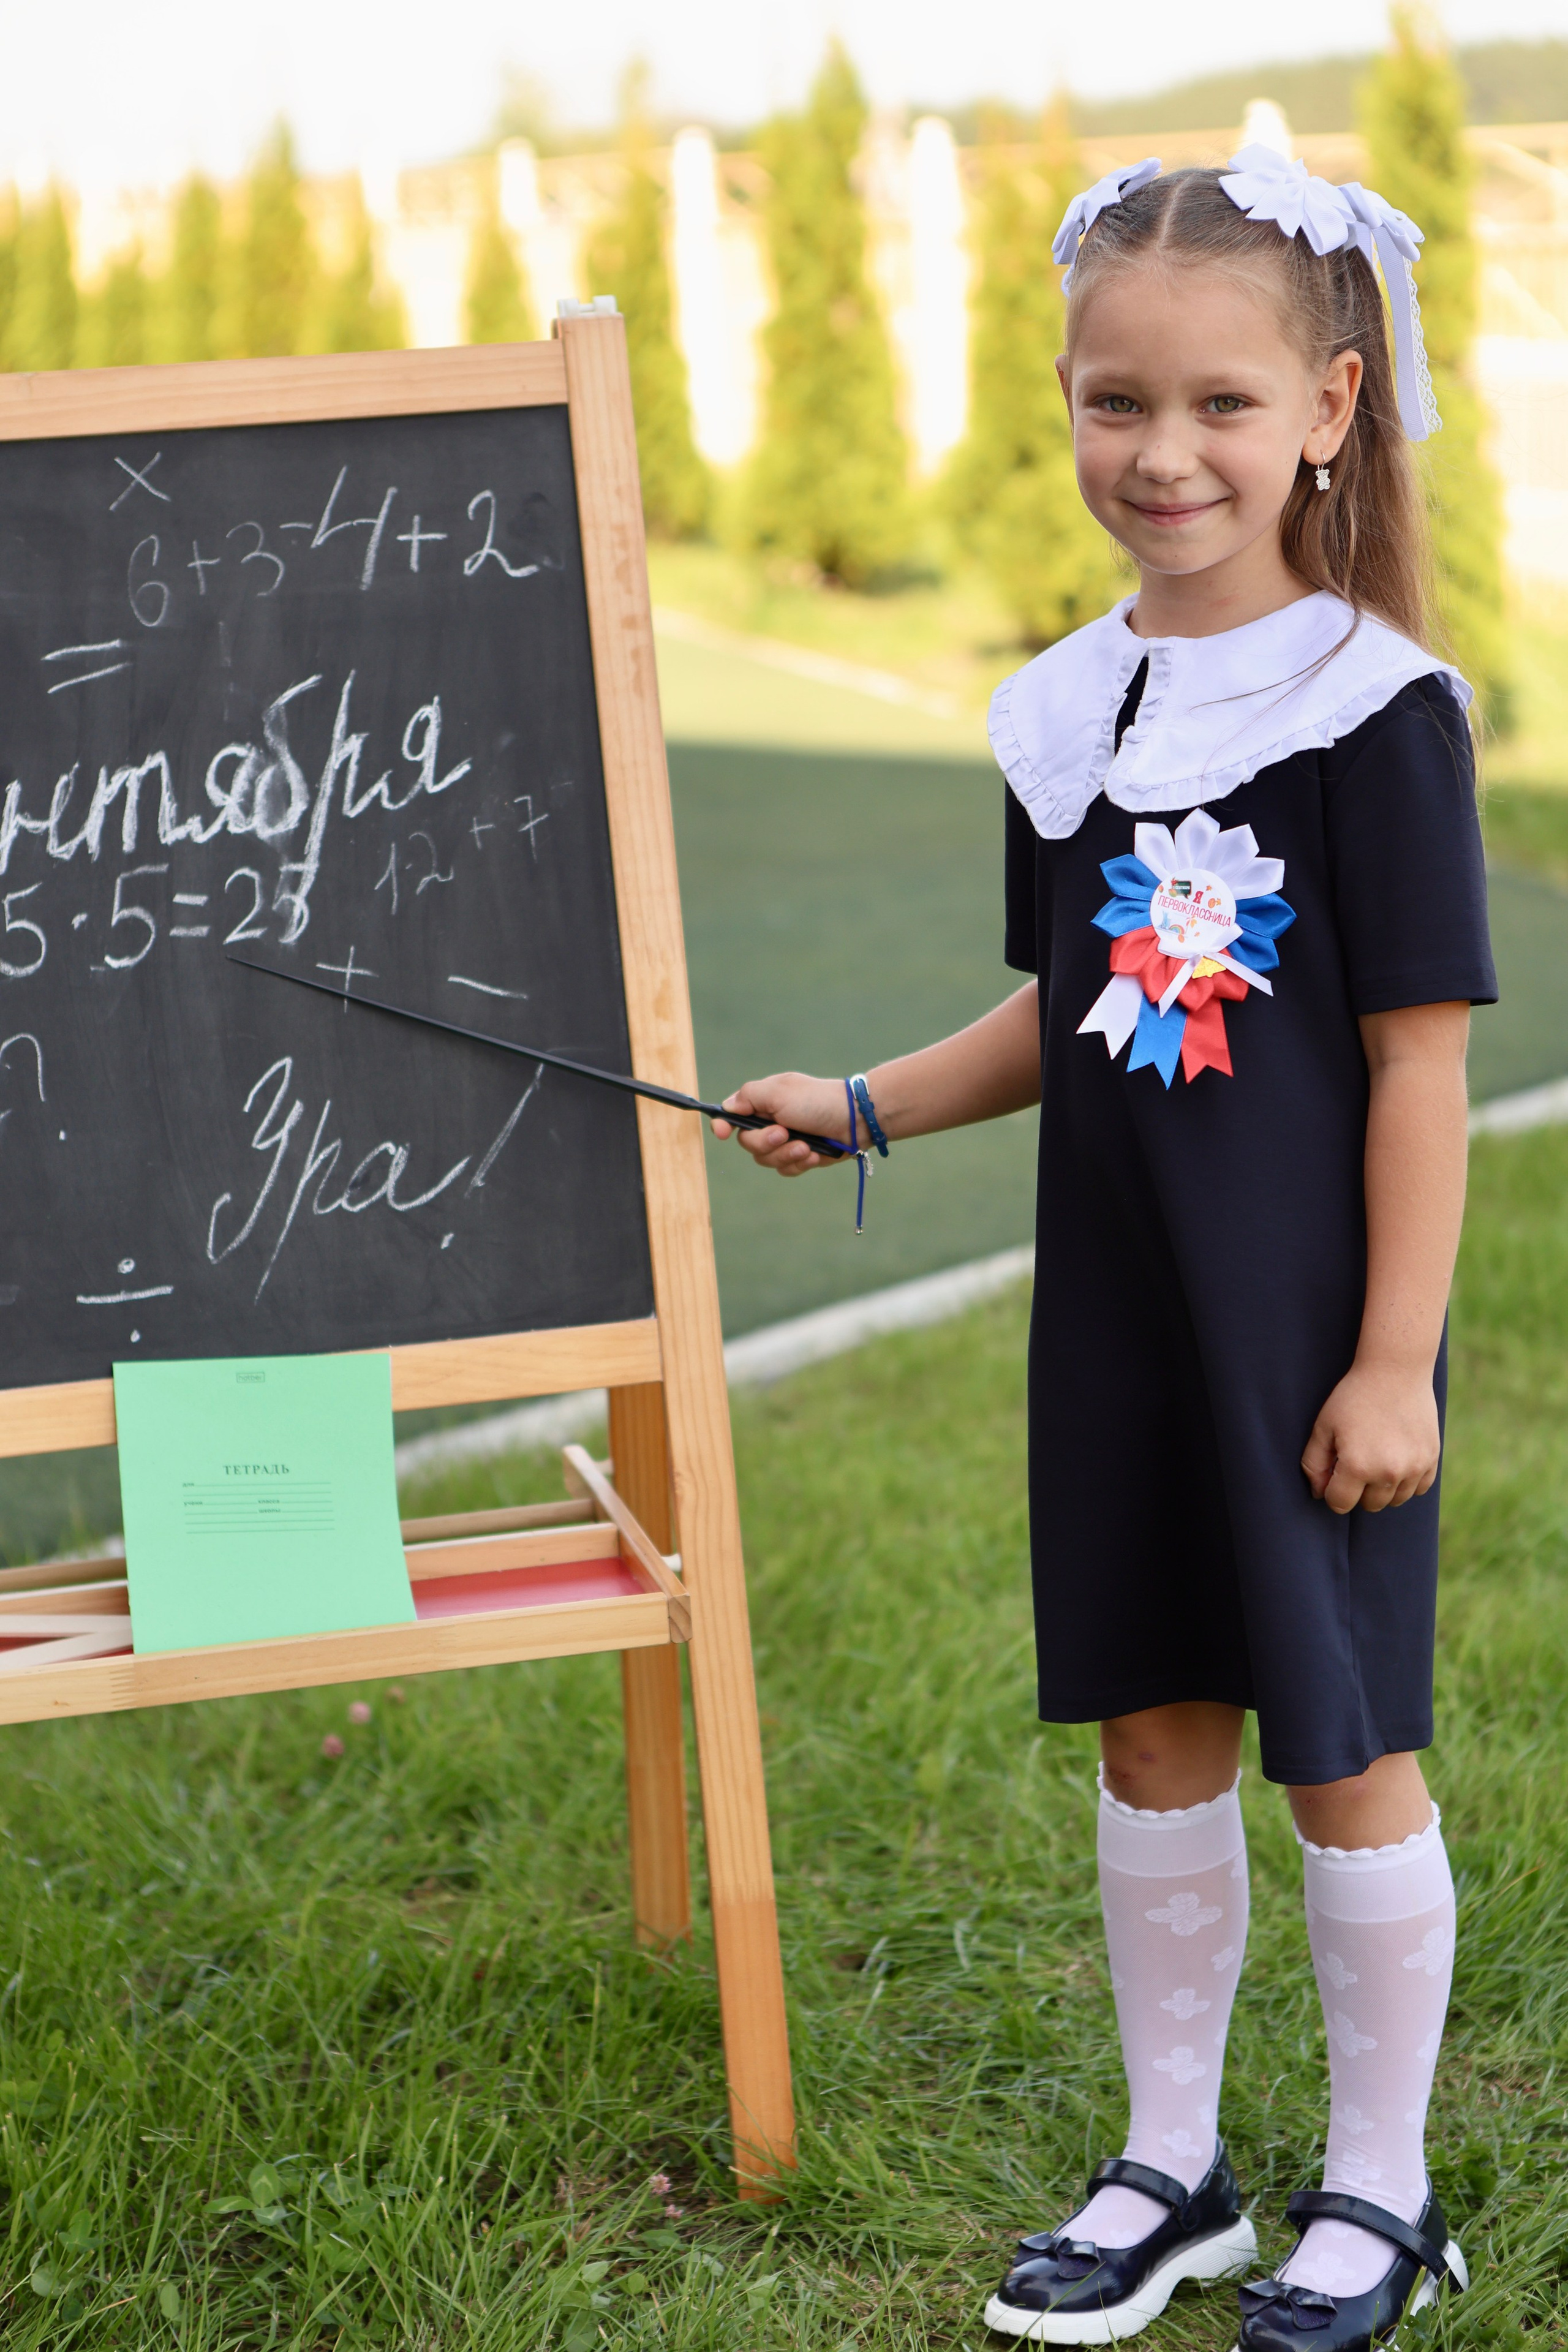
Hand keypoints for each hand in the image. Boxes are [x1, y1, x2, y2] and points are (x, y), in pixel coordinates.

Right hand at [711, 1072, 851, 1174]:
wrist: (855, 1119)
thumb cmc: (816, 1100)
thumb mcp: (779, 1092)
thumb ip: (748, 1096)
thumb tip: (727, 1107)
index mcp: (762, 1103)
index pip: (732, 1116)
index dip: (722, 1125)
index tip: (721, 1133)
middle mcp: (770, 1122)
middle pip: (748, 1143)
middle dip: (766, 1142)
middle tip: (784, 1133)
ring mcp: (785, 1141)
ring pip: (766, 1160)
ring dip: (786, 1154)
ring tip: (806, 1146)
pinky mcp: (800, 1157)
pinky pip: (786, 1169)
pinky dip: (800, 1163)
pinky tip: (814, 1154)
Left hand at [1301, 1360, 1440, 1514]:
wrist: (1396, 1371)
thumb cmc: (1354, 1397)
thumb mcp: (1323, 1426)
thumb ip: (1314, 1464)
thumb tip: (1319, 1493)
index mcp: (1357, 1466)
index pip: (1340, 1503)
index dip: (1332, 1491)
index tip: (1334, 1472)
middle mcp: (1389, 1472)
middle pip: (1369, 1505)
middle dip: (1357, 1490)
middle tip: (1355, 1461)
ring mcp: (1414, 1467)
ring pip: (1395, 1500)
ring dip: (1382, 1488)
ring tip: (1375, 1458)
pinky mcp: (1432, 1459)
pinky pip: (1418, 1489)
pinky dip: (1406, 1481)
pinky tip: (1396, 1459)